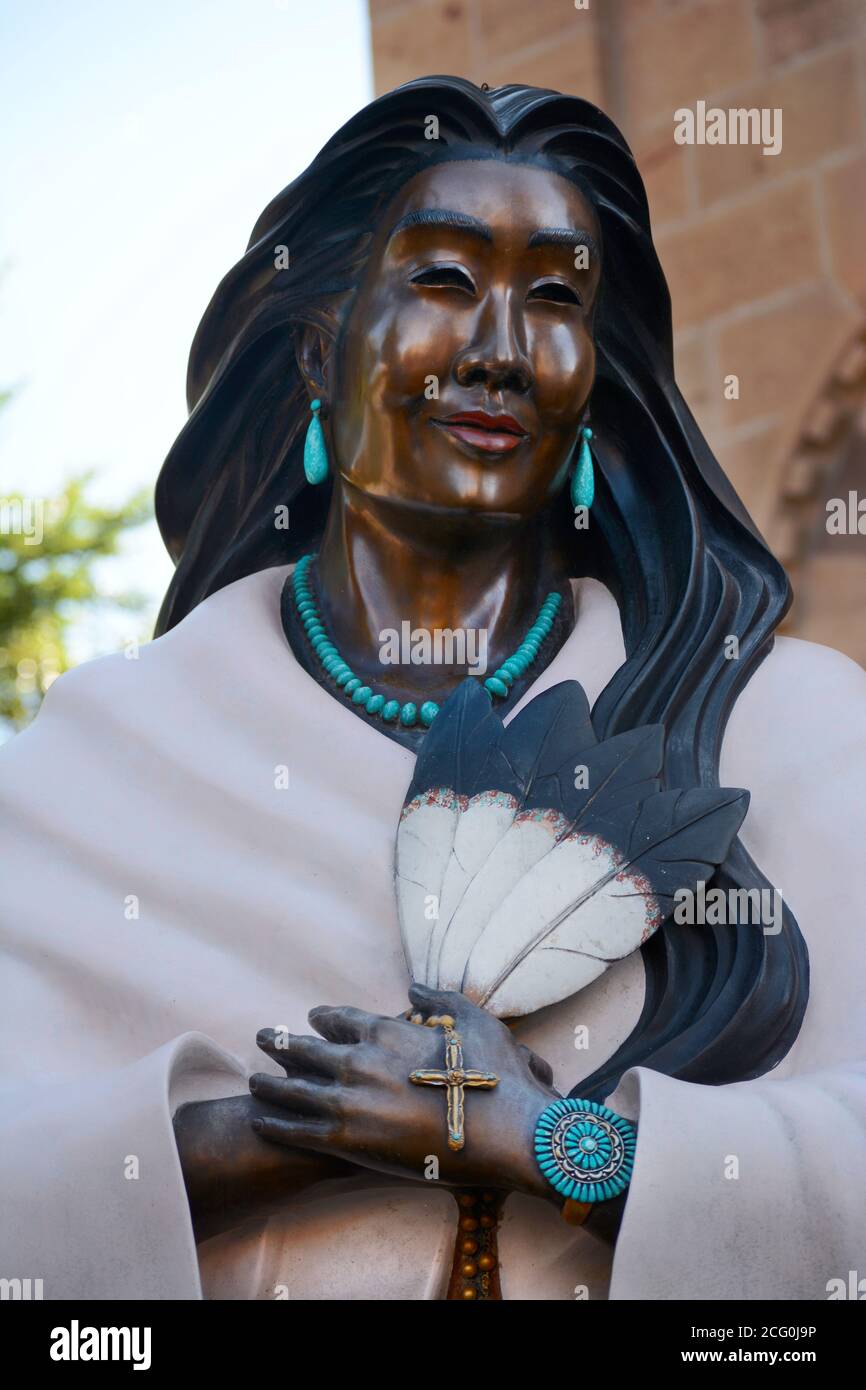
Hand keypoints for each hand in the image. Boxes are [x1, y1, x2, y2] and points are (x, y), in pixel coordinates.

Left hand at [249, 983, 560, 1201]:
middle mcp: (359, 1061)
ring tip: (252, 1079)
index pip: (339, 1018)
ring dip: (269, 1083)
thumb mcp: (475, 1020)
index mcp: (386, 1031)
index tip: (311, 1018)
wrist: (505, 1131)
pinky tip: (259, 1118)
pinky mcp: (348, 1141)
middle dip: (281, 1042)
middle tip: (263, 1038)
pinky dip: (274, 1123)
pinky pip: (297, 1130)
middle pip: (305, 1048)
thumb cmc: (496, 1075)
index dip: (322, 1018)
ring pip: (292, 1089)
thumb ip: (441, 999)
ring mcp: (349, 1102)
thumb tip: (415, 988)